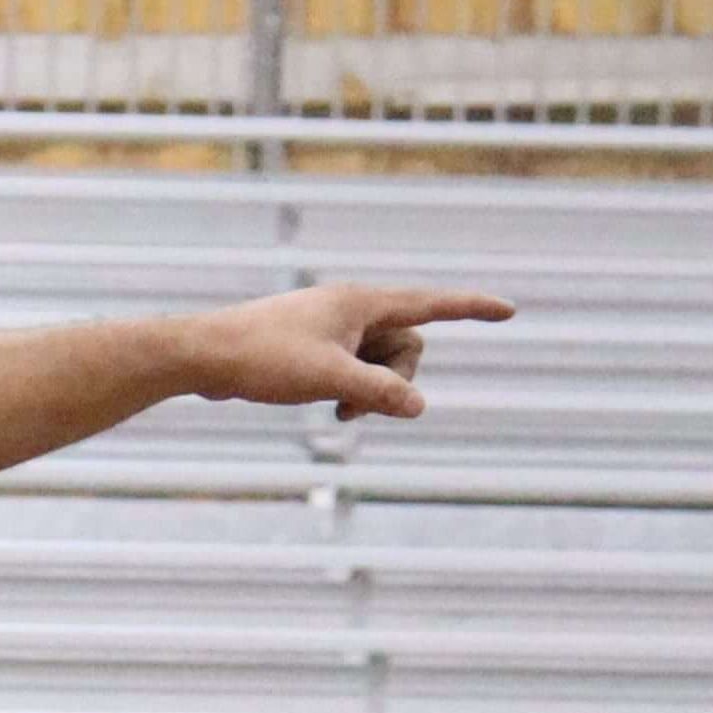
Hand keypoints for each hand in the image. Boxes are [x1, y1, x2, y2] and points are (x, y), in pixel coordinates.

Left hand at [176, 282, 511, 419]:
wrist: (203, 356)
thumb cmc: (262, 359)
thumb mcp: (329, 380)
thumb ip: (378, 393)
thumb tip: (418, 406)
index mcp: (361, 302)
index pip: (431, 304)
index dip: (471, 308)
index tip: (509, 310)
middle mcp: (352, 309)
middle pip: (408, 345)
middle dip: (396, 380)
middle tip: (358, 402)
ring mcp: (334, 328)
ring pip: (382, 363)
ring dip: (372, 391)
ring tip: (337, 410)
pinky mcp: (316, 347)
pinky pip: (357, 370)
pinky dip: (353, 391)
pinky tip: (331, 410)